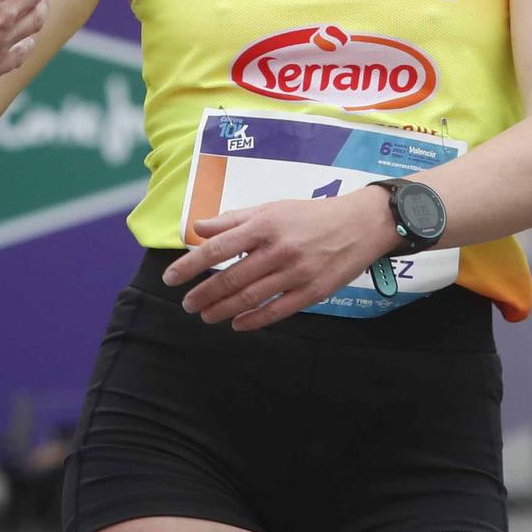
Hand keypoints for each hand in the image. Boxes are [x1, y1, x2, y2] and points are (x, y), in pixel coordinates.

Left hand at [159, 189, 399, 332]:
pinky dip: (254, 320)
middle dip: (203, 294)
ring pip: (250, 297)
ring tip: (205, 315)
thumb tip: (199, 227)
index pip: (218, 248)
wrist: (360, 225)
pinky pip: (277, 311)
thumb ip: (234, 219)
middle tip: (187, 304)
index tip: (171, 278)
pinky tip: (237, 323)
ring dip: (223, 309)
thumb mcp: (271, 208)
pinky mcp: (312, 292)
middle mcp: (278, 249)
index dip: (190, 266)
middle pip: (231, 278)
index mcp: (264, 225)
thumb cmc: (309, 215)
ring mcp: (296, 273)